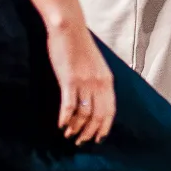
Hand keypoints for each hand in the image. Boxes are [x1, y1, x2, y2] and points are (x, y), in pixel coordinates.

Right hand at [48, 22, 115, 144]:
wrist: (69, 28)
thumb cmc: (80, 45)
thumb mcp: (96, 64)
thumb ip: (98, 81)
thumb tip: (95, 100)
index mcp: (107, 80)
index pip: (110, 110)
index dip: (104, 127)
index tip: (98, 139)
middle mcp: (99, 83)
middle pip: (97, 116)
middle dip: (89, 132)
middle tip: (80, 142)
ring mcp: (85, 82)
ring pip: (83, 114)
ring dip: (76, 128)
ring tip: (68, 135)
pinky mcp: (69, 80)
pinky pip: (69, 106)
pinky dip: (65, 118)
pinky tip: (60, 125)